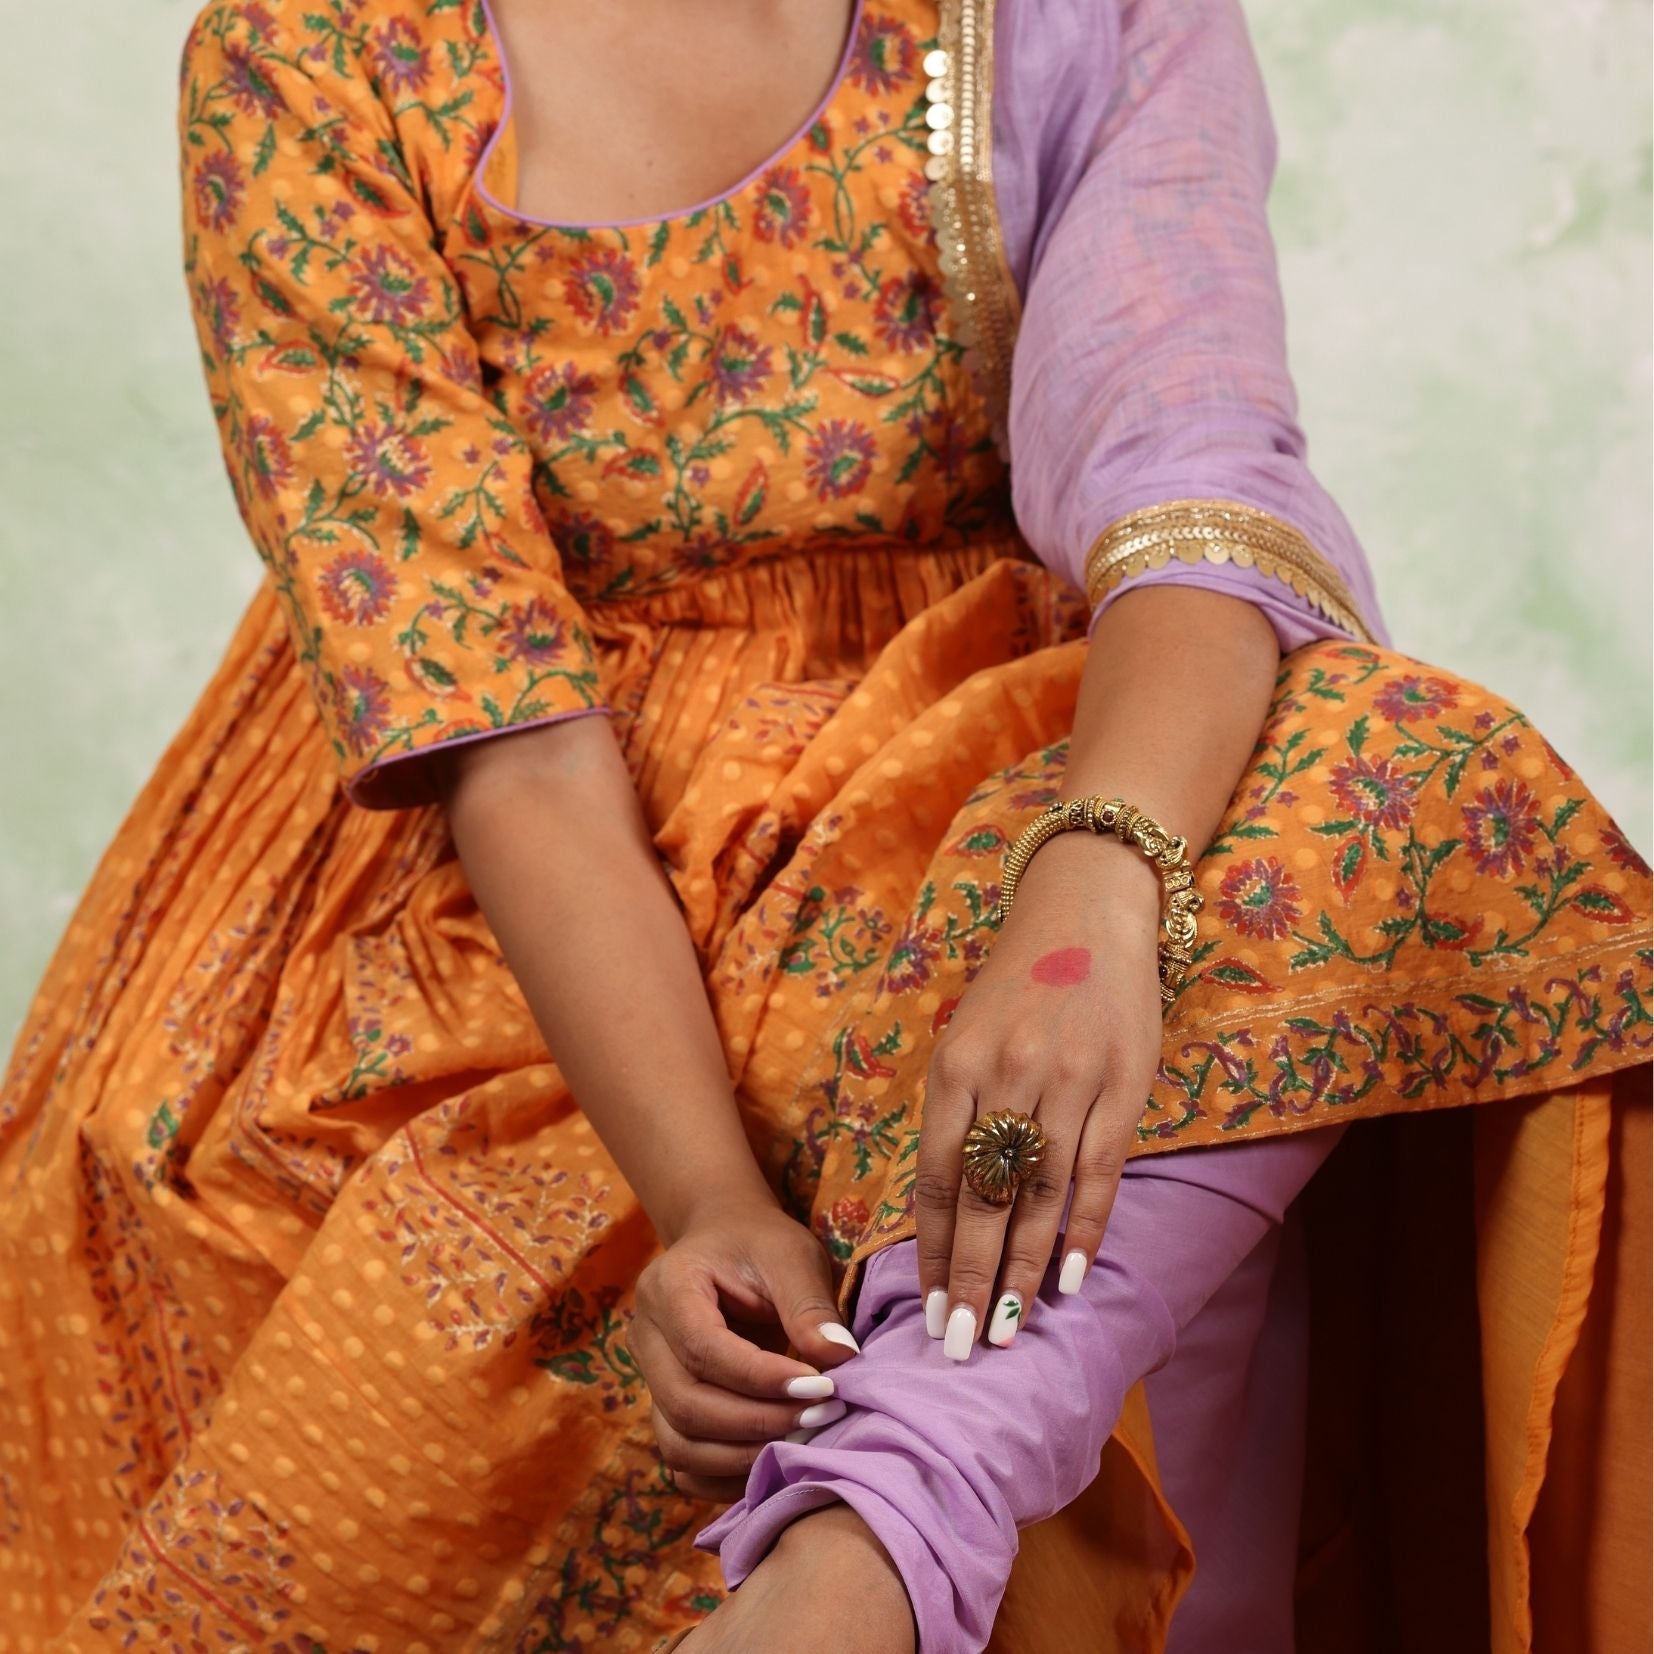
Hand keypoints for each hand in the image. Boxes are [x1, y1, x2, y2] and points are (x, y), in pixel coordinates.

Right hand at [633, 1196, 860, 1500]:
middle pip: (686, 1404)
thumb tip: (840, 1358)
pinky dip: (727, 1476)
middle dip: (758, 1423)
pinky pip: (683, 1464)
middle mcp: (644, 1336)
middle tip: (820, 1418)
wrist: (726, 1244)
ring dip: (744, 1456)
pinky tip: (776, 1461)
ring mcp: (648, 1378)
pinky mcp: (665, 1410)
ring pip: (679, 1444)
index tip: (821, 1387)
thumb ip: (810, 1304)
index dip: (761, 1379)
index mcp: (668, 1286)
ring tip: (804, 1440)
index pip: (704, 1348)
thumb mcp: (791, 1255)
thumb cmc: (760, 1245)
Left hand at [915, 829, 1164, 1357]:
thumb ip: (958, 1114)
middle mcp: (1006, 1075)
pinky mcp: (1122, 1084)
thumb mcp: (968, 1037)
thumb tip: (947, 1210)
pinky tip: (1073, 1279)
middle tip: (959, 1345)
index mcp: (955, 1066)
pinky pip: (1100, 1172)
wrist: (1087, 910)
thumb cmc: (1019, 985)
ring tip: (1009, 1329)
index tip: (925, 1307)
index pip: (936, 1176)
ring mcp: (1068, 1080)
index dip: (931, 1248)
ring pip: (1043, 1195)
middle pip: (985, 1198)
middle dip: (971, 1278)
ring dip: (1026, 1270)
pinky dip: (1086, 1230)